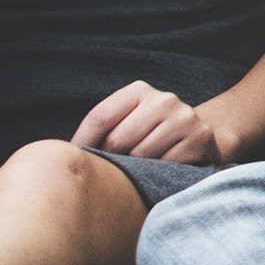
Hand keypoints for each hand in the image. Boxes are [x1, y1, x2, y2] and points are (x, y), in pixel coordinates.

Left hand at [73, 82, 222, 163]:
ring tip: (141, 167)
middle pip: (117, 140)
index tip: (76, 161)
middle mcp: (163, 99)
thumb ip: (102, 128)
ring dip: (136, 169)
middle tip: (117, 167)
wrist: (198, 135)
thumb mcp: (127, 120)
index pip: (100, 117)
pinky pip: (164, 166)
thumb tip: (66, 153)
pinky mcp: (198, 139)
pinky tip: (161, 168)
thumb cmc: (149, 133)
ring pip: (140, 156)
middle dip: (112, 159)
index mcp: (139, 90)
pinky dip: (159, 173)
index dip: (83, 142)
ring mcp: (183, 118)